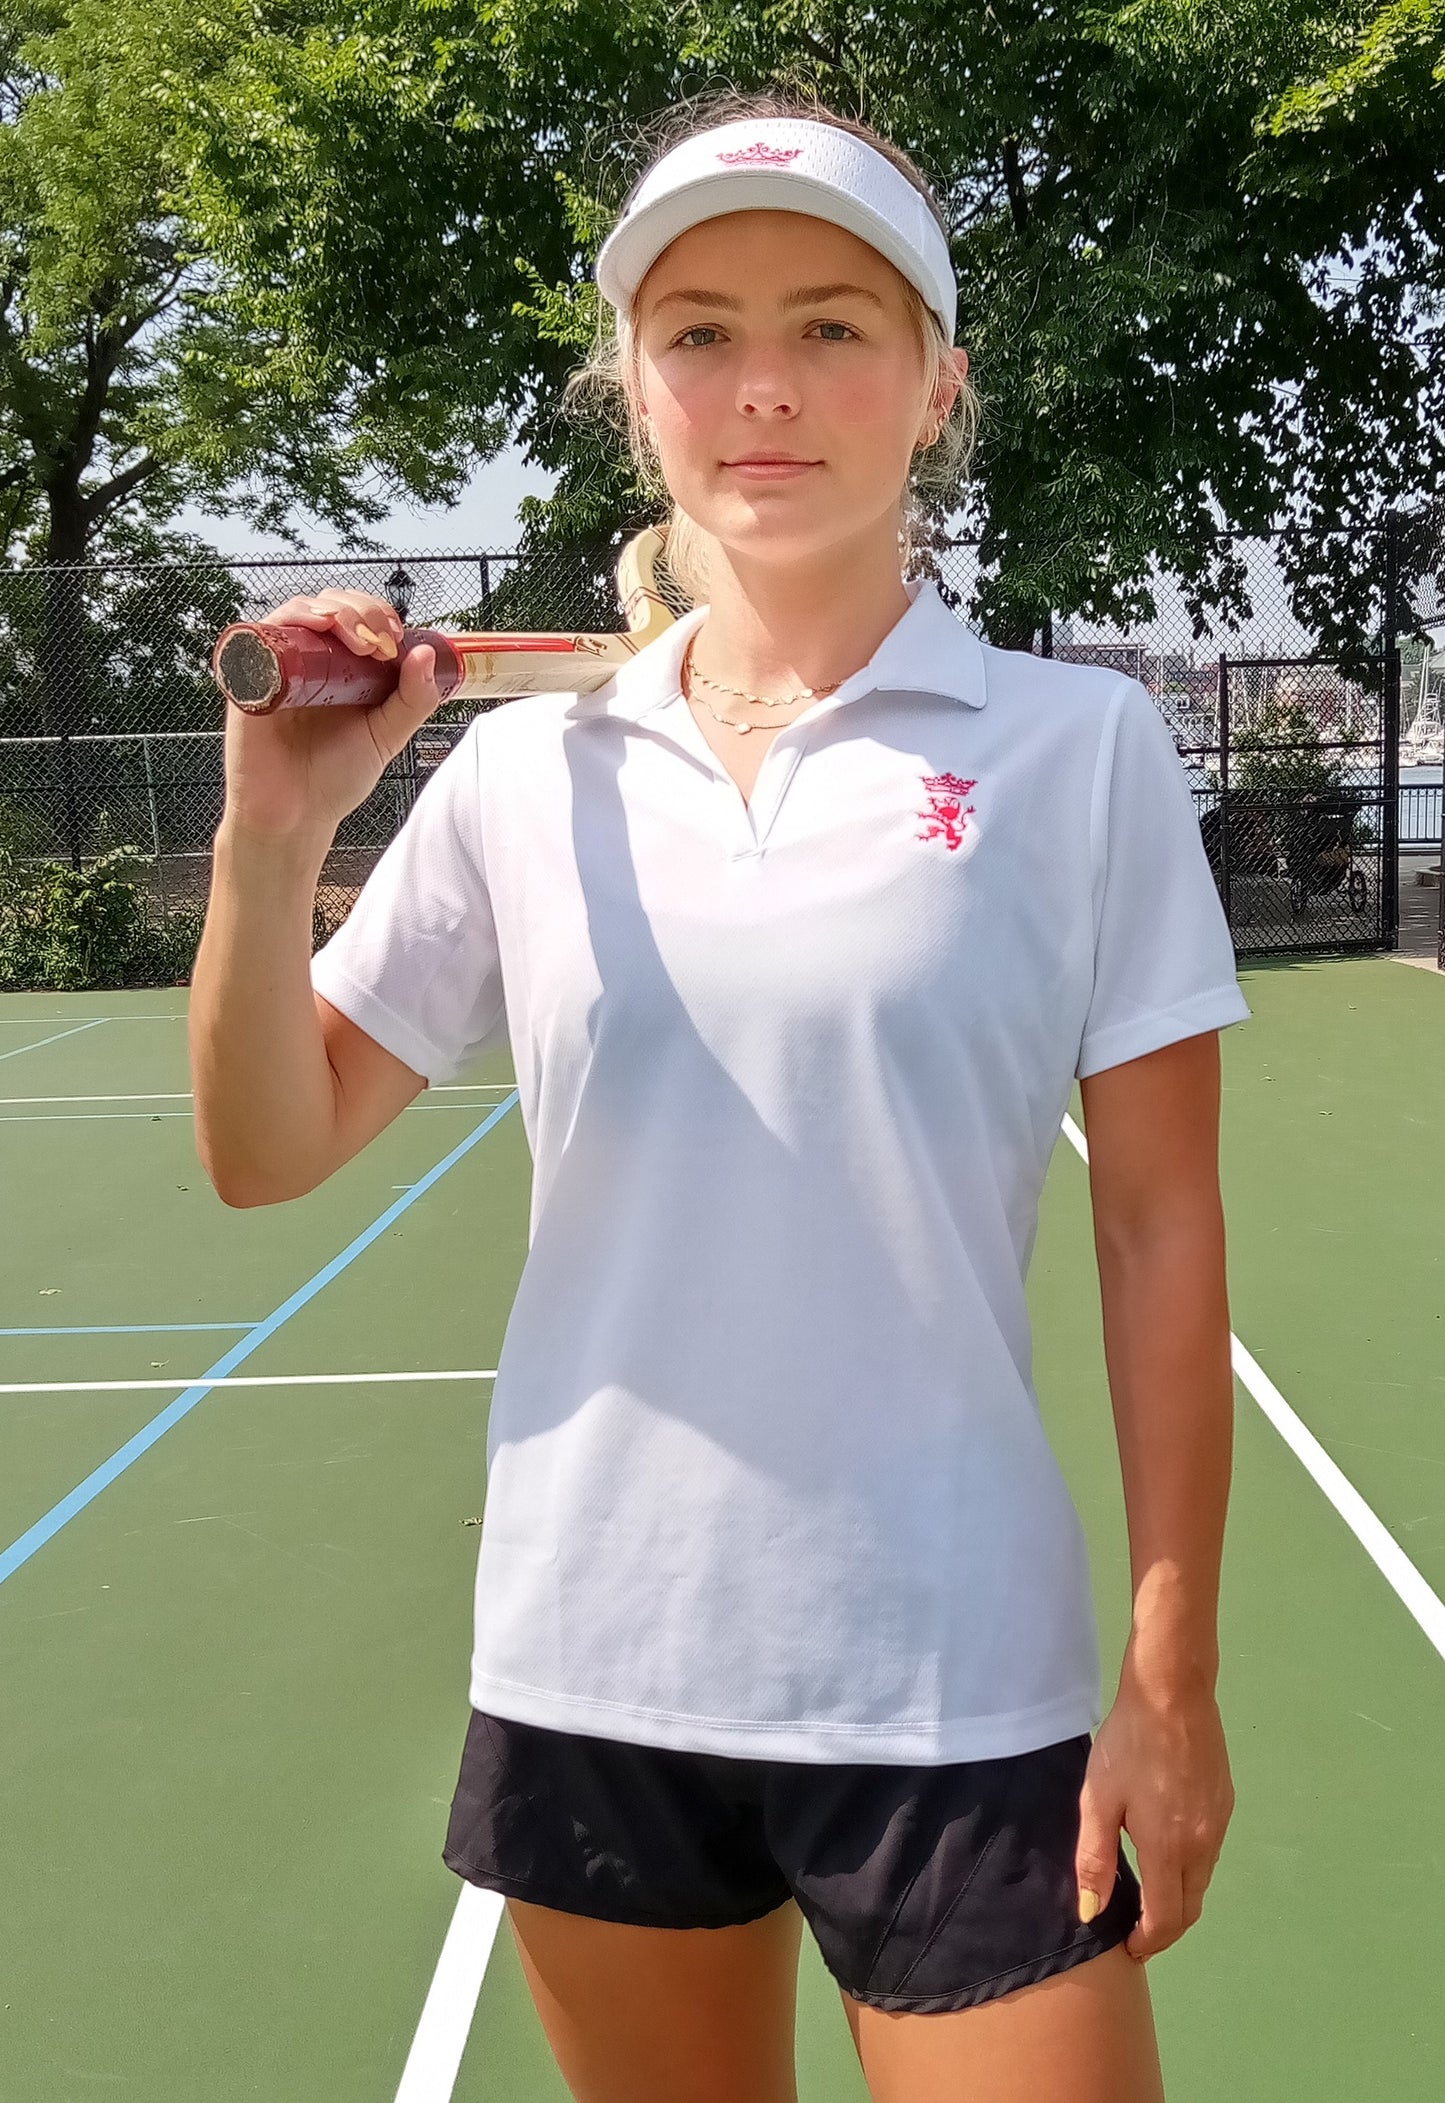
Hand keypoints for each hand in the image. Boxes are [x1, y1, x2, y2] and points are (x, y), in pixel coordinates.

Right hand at [221, 588, 446, 840]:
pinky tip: (312, 629)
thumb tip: (426, 654)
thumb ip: (413, 700)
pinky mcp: (248, 679)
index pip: (358, 617)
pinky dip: (285, 622)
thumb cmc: (334, 779)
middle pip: (329, 605)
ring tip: (354, 638)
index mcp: (343, 670)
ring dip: (329, 611)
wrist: (294, 816)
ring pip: (297, 612)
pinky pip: (258, 636)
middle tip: (377, 640)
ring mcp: (279, 667)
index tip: (395, 637)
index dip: (377, 614)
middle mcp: (310, 662)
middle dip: (359, 610)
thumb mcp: (386, 737)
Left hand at [1074, 1666, 1233, 1962]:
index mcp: (1170, 1849)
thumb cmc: (1129, 1744)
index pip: (1166, 1919)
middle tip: (1137, 1929)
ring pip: (1202, 1880)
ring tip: (1148, 1892)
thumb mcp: (1098, 1800)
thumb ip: (1095, 1858)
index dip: (1148, 1941)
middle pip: (1190, 1907)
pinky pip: (1209, 1852)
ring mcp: (1219, 1823)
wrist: (1173, 1693)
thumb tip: (1093, 1912)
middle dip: (1166, 1927)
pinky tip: (1167, 1850)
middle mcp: (1203, 1844)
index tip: (1129, 1948)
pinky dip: (1190, 1868)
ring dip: (1179, 1897)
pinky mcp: (1225, 1801)